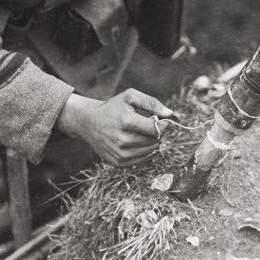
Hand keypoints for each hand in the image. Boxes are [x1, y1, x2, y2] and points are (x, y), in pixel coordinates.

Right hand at [56, 89, 171, 167]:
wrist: (89, 123)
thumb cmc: (113, 108)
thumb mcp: (130, 97)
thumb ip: (152, 103)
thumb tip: (171, 115)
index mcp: (125, 121)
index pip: (155, 129)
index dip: (163, 125)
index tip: (162, 120)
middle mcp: (122, 140)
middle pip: (154, 141)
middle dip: (156, 133)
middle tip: (147, 126)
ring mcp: (119, 153)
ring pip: (150, 151)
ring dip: (151, 142)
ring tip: (141, 133)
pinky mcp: (117, 163)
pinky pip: (142, 160)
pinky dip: (144, 151)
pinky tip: (136, 142)